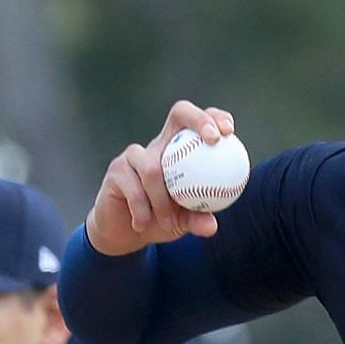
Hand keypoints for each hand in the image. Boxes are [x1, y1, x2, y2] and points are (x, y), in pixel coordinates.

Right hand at [86, 100, 236, 256]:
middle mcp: (159, 145)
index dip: (213, 117)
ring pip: (153, 168)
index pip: (199, 123)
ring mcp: (135, 154)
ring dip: (162, 200)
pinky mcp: (117, 170)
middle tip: (213, 140)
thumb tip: (212, 226)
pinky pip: (134, 189)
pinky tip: (143, 224)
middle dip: (199, 119)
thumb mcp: (184, 222)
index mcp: (180, 151)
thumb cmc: (161, 219)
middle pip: (180, 113)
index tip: (228, 131)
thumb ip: (198, 220)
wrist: (125, 230)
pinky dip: (142, 210)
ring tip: (168, 222)